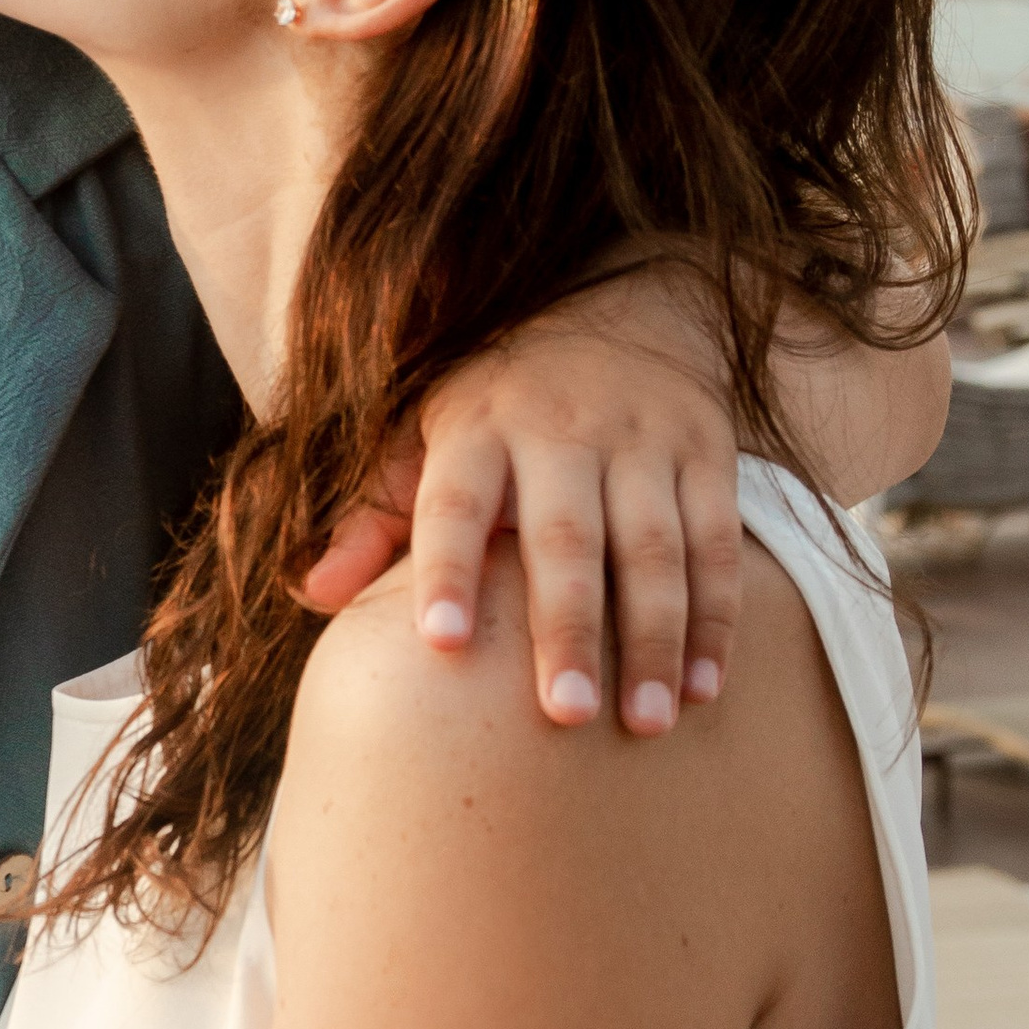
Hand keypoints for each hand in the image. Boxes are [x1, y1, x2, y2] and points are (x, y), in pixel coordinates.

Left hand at [304, 276, 740, 736]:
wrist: (620, 304)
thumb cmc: (496, 405)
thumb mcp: (423, 438)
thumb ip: (374, 520)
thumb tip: (311, 596)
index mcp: (475, 430)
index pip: (454, 503)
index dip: (446, 570)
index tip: (441, 643)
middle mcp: (559, 430)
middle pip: (565, 537)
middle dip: (567, 627)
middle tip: (565, 714)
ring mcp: (640, 440)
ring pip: (653, 547)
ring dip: (654, 638)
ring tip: (646, 724)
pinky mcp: (706, 452)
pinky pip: (716, 542)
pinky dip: (715, 618)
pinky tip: (703, 687)